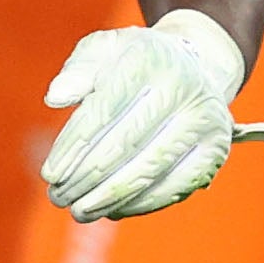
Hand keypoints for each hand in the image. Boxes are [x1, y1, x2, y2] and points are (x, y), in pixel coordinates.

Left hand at [40, 10, 250, 220]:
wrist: (196, 68)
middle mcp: (184, 88)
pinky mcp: (214, 152)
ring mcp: (204, 122)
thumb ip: (77, 70)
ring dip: (108, 198)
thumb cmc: (136, 63)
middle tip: (58, 198)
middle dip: (85, 178)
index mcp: (150, 58)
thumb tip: (55, 99)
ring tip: (79, 211)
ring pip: (148, 171)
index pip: (103, 110)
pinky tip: (112, 211)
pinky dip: (138, 204)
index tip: (50, 174)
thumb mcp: (104, 51)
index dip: (73, 147)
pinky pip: (172, 188)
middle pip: (125, 144)